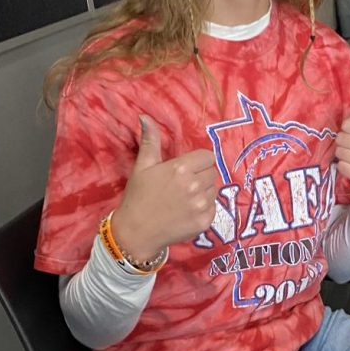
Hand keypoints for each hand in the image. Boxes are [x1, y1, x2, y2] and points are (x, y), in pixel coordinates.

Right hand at [110, 116, 216, 260]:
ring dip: (204, 192)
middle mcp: (194, 186)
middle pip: (212, 172)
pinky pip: (213, 208)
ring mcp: (201, 205)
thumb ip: (150, 141)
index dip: (198, 161)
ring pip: (214, 190)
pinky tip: (187, 212)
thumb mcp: (142, 167)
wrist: (135, 232)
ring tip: (184, 199)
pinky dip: (204, 209)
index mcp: (180, 168)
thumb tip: (145, 117)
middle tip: (183, 185)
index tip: (187, 169)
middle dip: (201, 175)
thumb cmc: (138, 197)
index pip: (207, 156)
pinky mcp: (205, 222)